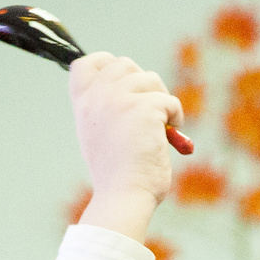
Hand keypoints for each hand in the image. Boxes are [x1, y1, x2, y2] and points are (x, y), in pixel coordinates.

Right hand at [71, 53, 180, 244]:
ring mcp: (119, 100)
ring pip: (150, 78)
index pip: (85, 63)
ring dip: (162, 100)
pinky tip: (170, 136)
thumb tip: (136, 92)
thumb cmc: (118, 176)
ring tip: (162, 126)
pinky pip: (169, 101)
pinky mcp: (144, 108)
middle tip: (152, 109)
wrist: (123, 196)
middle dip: (144, 83)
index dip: (106, 62)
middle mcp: (98, 97)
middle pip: (124, 64)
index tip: (125, 80)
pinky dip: (176, 117)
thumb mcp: (101, 136)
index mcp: (84, 105)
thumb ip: (108, 111)